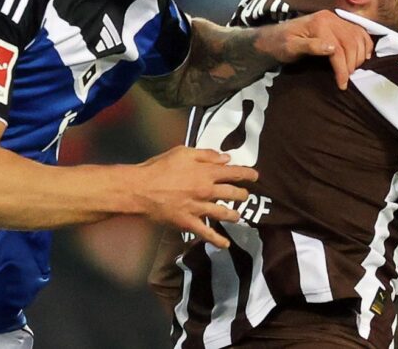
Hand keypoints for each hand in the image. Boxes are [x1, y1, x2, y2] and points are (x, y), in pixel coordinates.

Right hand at [132, 146, 258, 248]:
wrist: (141, 189)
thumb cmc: (160, 167)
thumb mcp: (183, 152)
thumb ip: (206, 155)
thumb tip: (226, 158)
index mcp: (206, 172)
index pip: (234, 172)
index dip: (247, 174)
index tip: (256, 176)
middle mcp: (207, 191)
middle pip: (232, 194)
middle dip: (242, 195)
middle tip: (245, 196)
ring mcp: (199, 208)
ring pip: (224, 213)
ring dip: (234, 215)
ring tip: (238, 216)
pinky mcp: (189, 223)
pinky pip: (207, 234)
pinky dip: (218, 240)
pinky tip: (226, 244)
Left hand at [255, 9, 372, 89]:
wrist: (274, 36)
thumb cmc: (280, 44)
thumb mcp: (291, 48)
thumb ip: (310, 47)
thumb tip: (332, 48)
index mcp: (319, 23)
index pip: (338, 48)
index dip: (342, 68)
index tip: (342, 84)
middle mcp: (331, 18)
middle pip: (351, 43)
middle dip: (352, 64)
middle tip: (346, 79)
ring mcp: (336, 19)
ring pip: (358, 37)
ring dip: (360, 55)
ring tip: (352, 70)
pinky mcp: (339, 22)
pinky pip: (359, 31)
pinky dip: (365, 43)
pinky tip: (364, 56)